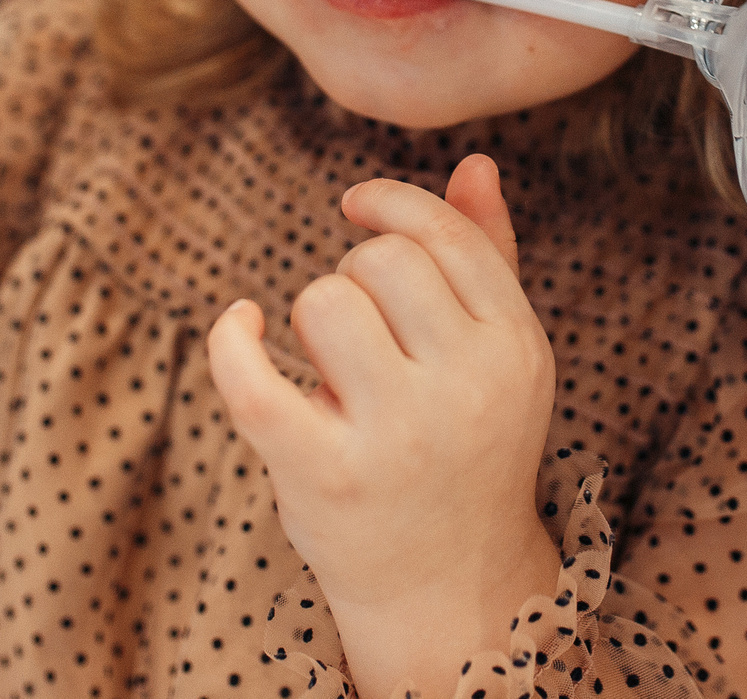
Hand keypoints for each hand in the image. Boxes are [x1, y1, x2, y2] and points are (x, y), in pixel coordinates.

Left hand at [206, 155, 558, 698]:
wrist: (448, 584)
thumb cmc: (466, 449)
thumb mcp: (499, 355)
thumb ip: (489, 255)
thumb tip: (474, 162)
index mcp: (515, 346)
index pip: (446, 235)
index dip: (391, 203)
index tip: (354, 207)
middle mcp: (466, 388)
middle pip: (380, 261)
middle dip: (354, 277)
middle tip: (360, 335)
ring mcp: (395, 436)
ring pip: (322, 302)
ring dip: (308, 318)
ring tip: (330, 368)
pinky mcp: (323, 475)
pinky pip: (251, 376)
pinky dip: (231, 338)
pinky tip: (240, 326)